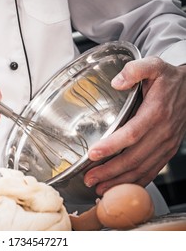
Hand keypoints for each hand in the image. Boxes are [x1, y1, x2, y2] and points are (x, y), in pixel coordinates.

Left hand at [84, 57, 185, 194]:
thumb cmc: (167, 79)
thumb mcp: (153, 66)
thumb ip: (135, 70)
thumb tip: (118, 81)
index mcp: (156, 113)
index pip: (131, 133)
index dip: (112, 146)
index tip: (93, 154)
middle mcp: (162, 132)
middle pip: (134, 157)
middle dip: (109, 171)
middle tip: (88, 178)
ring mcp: (166, 145)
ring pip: (142, 168)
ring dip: (119, 181)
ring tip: (98, 188)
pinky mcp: (167, 151)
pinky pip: (152, 171)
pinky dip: (136, 182)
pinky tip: (119, 187)